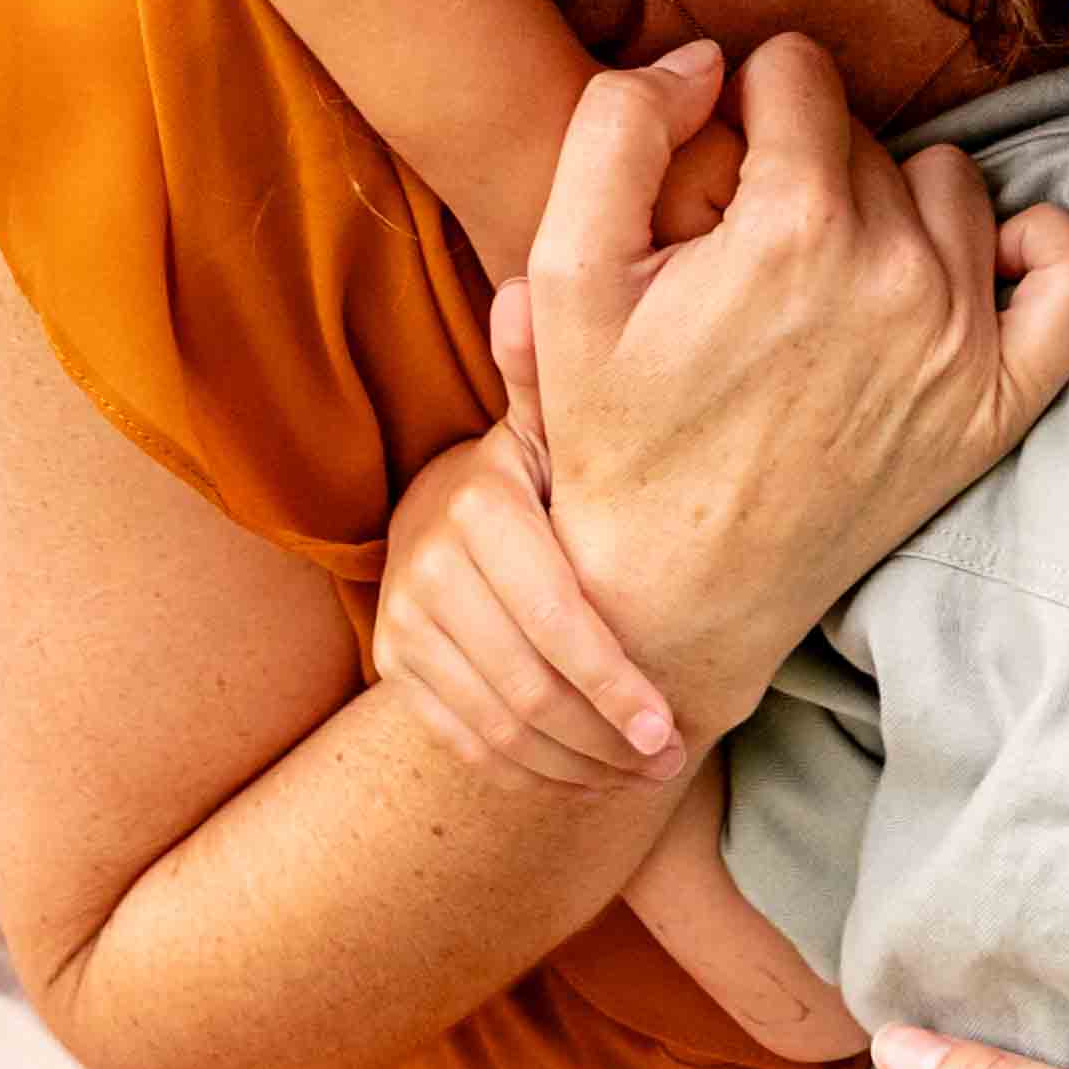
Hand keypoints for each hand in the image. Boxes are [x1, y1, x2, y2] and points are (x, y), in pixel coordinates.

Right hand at [368, 305, 680, 786]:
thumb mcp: (557, 423)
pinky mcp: (391, 662)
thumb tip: (522, 293)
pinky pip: (464, 739)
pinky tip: (585, 775)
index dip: (617, 684)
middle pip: (527, 686)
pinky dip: (528, 770)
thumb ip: (554, 382)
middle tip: (673, 761)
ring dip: (575, 764)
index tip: (677, 728)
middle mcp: (426, 563)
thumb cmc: (547, 469)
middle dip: (607, 738)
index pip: (557, 618)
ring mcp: (402, 618)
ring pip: (497, 723)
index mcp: (480, 504)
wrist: (456, 512)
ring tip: (640, 774)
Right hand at [521, 43, 1068, 738]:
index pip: (795, 70)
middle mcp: (898, 270)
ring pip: (952, 185)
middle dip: (806, 166)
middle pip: (866, 134)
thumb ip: (618, 128)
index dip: (743, 108)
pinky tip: (974, 266)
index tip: (717, 175)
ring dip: (896, 207)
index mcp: (793, 225)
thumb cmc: (616, 433)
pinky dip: (1036, 254)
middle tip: (754, 252)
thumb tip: (707, 56)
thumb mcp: (566, 274)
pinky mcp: (1002, 400)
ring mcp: (963, 338)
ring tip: (832, 272)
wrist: (678, 592)